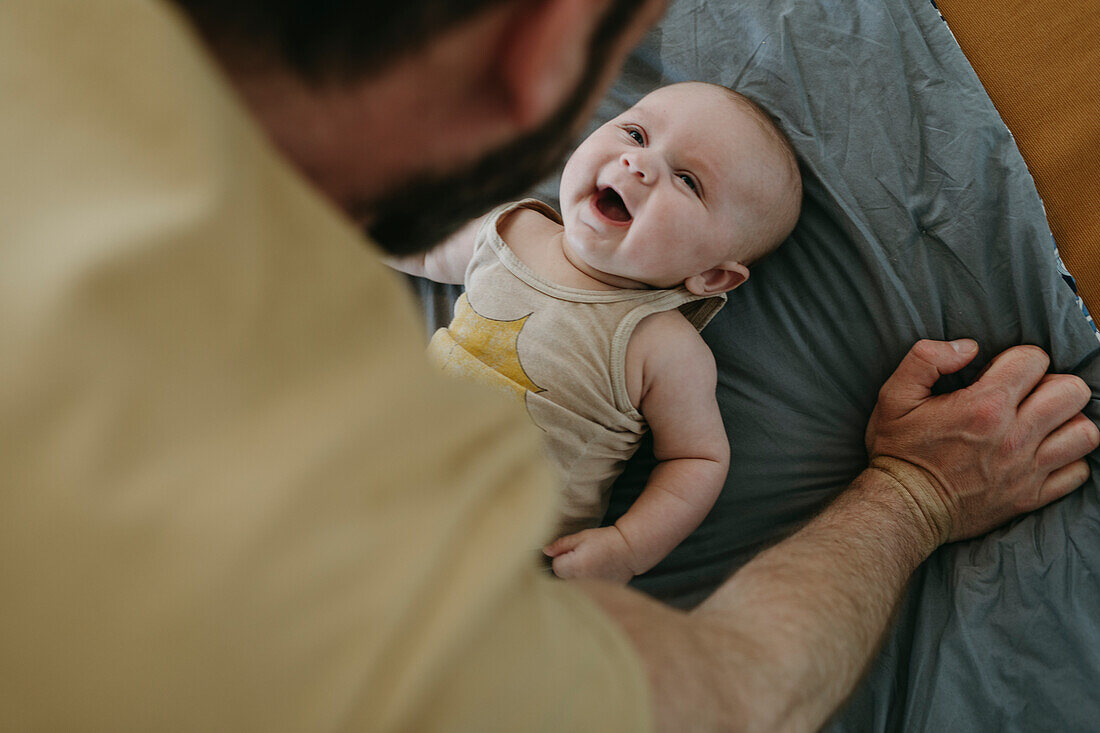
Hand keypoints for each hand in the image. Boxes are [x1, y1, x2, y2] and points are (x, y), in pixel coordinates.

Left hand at [543, 526, 637, 582]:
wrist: (630, 549)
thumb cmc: (606, 540)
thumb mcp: (582, 536)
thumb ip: (562, 544)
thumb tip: (546, 550)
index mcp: (576, 565)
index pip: (556, 566)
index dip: (561, 557)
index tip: (571, 551)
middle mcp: (582, 580)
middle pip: (564, 577)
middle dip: (568, 567)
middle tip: (582, 556)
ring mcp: (592, 588)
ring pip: (574, 584)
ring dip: (577, 576)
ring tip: (590, 563)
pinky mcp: (601, 592)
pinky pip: (587, 589)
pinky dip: (589, 582)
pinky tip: (597, 571)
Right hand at [866, 339, 1098, 544]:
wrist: (903, 507)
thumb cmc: (899, 450)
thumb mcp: (894, 396)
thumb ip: (926, 358)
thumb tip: (969, 347)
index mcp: (983, 405)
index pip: (1034, 360)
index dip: (1018, 359)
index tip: (999, 374)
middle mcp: (1013, 435)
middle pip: (1072, 391)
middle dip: (1051, 384)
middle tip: (1026, 396)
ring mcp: (1027, 469)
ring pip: (1084, 432)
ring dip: (1066, 422)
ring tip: (1042, 423)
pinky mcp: (1032, 496)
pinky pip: (1078, 471)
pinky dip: (1069, 459)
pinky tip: (1043, 453)